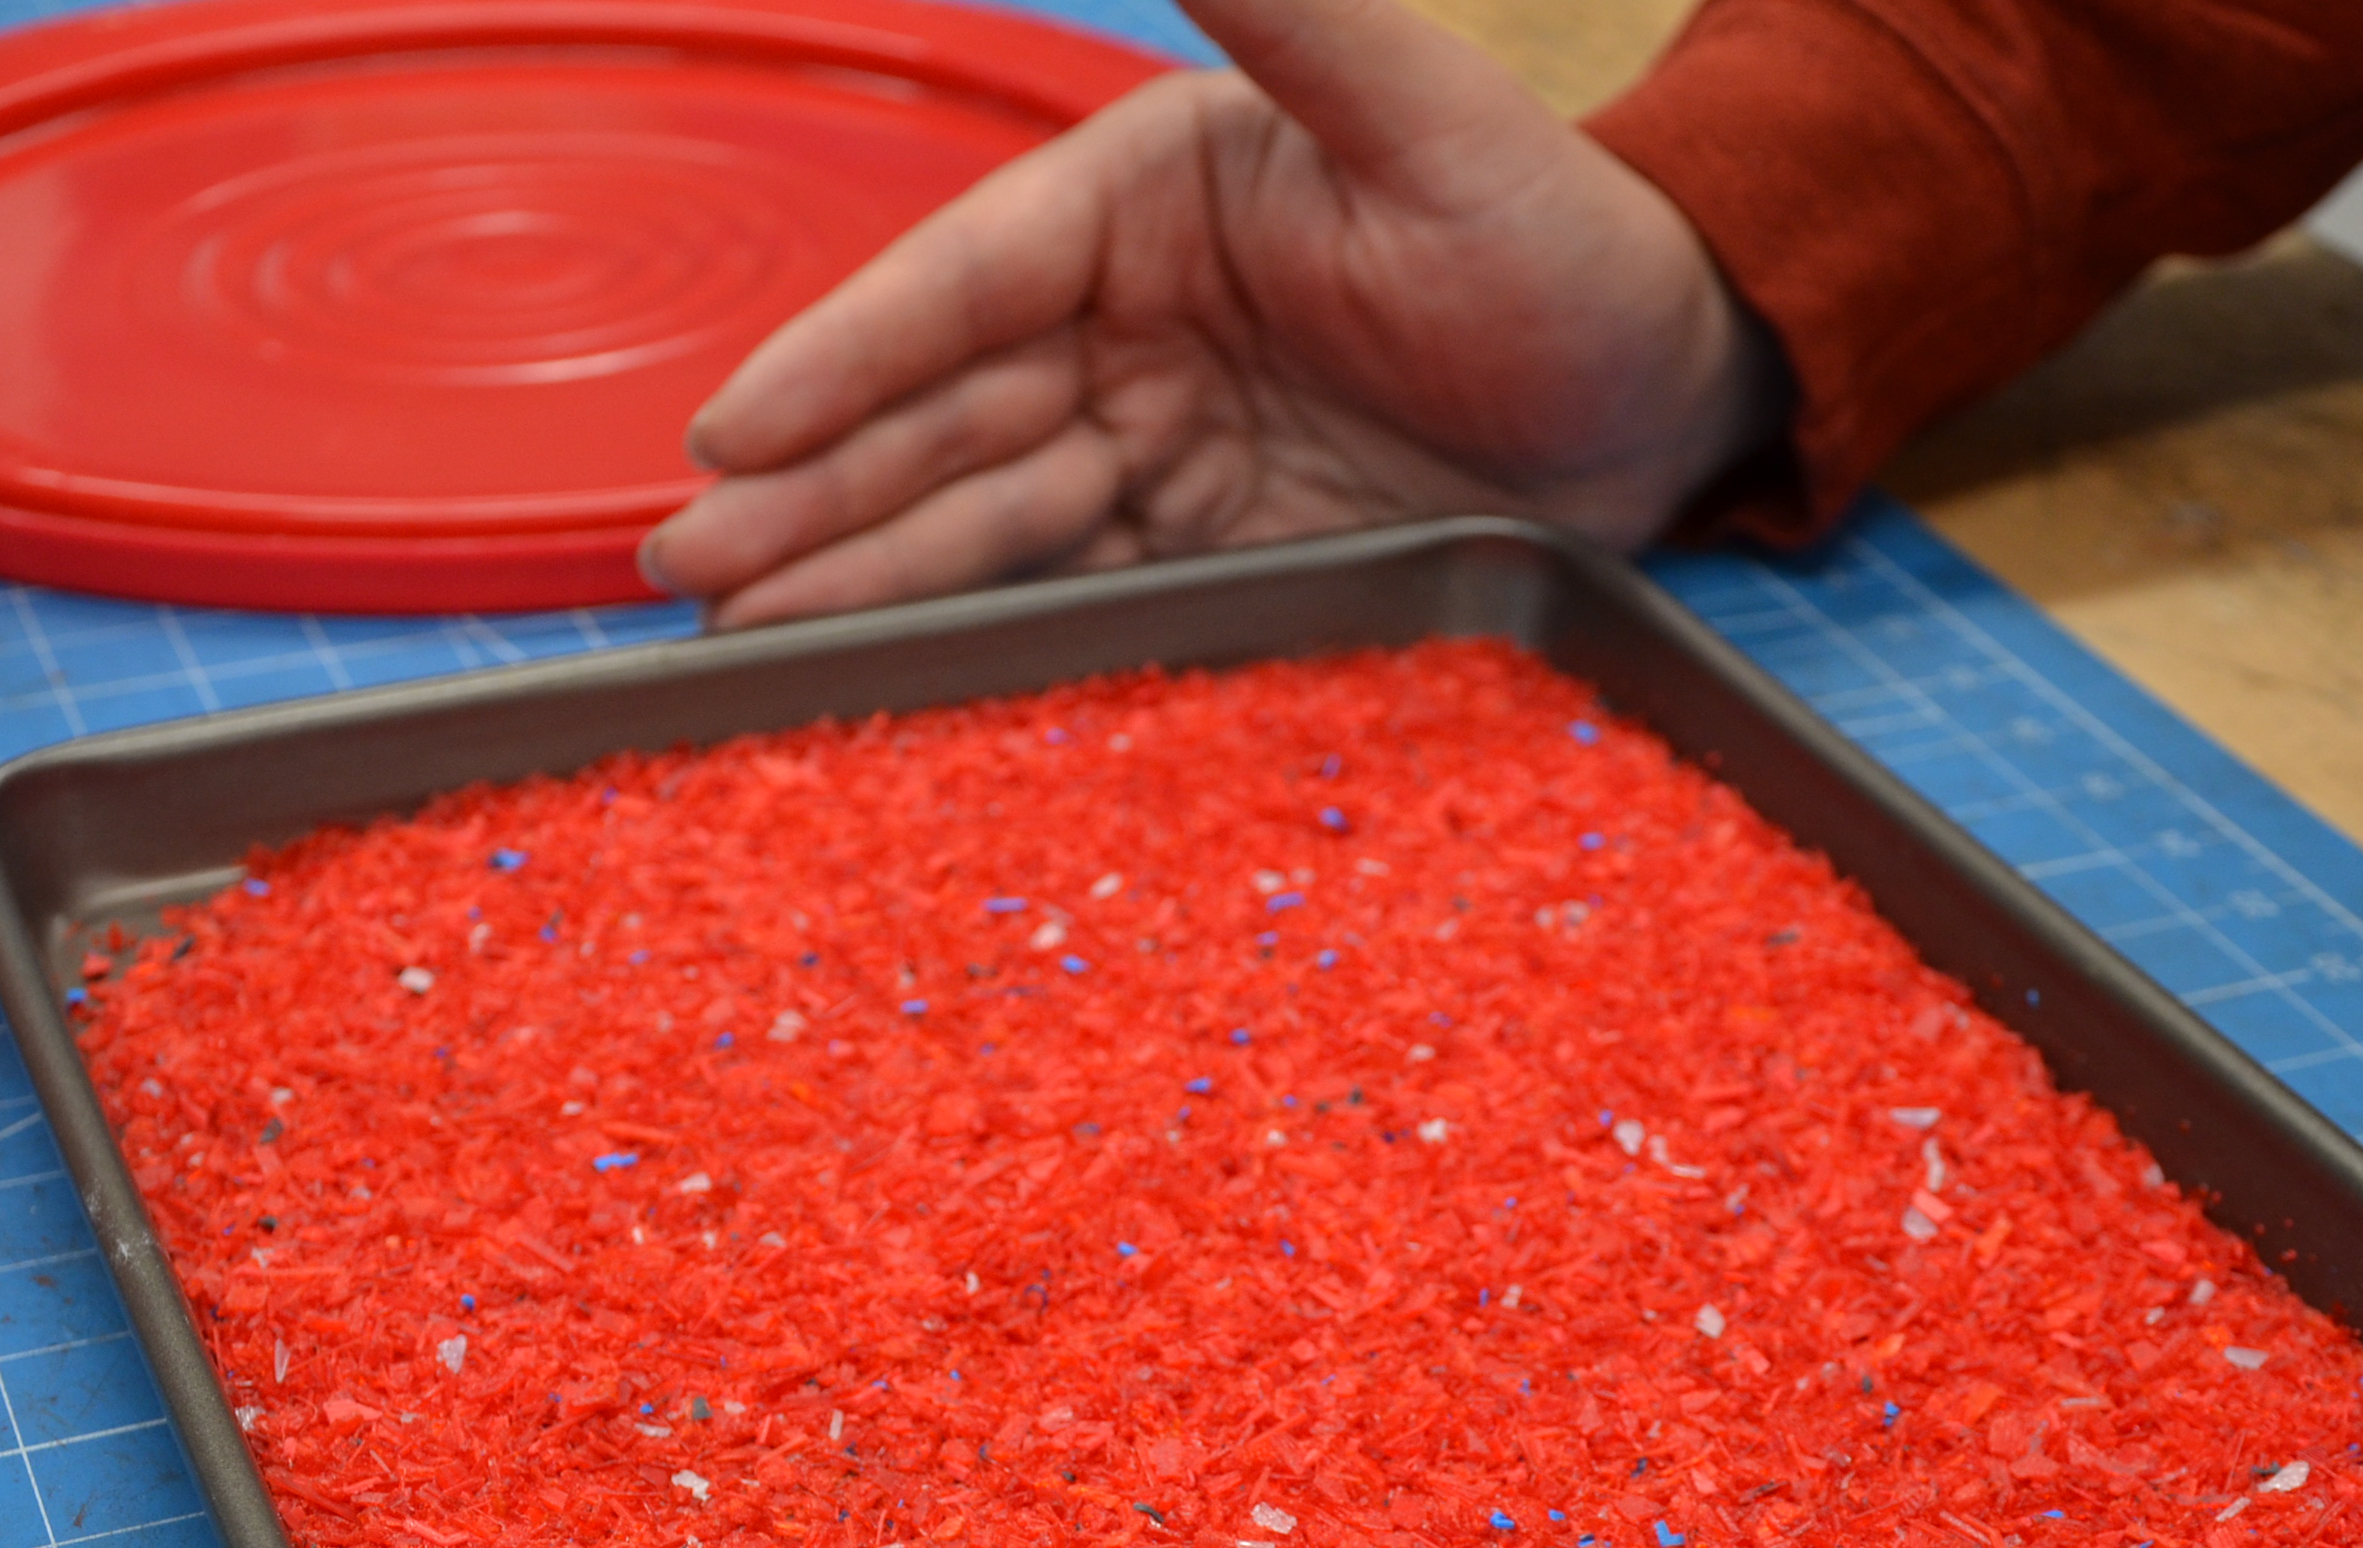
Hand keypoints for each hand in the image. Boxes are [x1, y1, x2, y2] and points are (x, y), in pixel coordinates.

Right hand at [638, 0, 1782, 626]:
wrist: (1672, 401)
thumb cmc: (1568, 243)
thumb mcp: (1434, 120)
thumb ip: (1298, 7)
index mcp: (1150, 200)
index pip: (965, 281)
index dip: (844, 358)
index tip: (732, 429)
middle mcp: (1131, 321)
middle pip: (944, 415)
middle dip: (812, 491)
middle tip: (689, 564)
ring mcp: (1159, 443)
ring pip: (984, 516)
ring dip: (858, 572)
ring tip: (735, 632)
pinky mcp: (1203, 551)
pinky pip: (1068, 593)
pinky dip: (972, 631)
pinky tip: (869, 667)